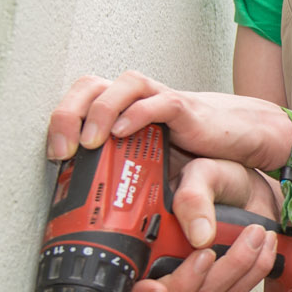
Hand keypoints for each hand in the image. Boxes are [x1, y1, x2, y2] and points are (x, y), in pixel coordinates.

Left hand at [47, 71, 291, 170]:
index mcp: (119, 110)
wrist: (235, 141)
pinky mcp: (186, 109)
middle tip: (65, 150)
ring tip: (92, 142)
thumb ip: (118, 172)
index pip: (78, 101)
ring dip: (100, 110)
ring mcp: (160, 100)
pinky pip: (159, 101)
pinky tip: (124, 131)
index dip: (60, 122)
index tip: (55, 157)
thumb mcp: (143, 165)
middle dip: (69, 114)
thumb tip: (83, 205)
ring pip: (123, 85)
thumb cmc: (189, 150)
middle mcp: (135, 99)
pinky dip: (138, 113)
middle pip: (90, 85)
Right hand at [128, 156, 280, 291]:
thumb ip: (193, 199)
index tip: (158, 288)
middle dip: (193, 281)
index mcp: (154, 237)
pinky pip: (239, 288)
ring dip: (236, 266)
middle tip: (209, 252)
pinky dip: (256, 267)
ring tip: (253, 231)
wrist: (255, 185)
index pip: (134, 281)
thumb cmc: (223, 178)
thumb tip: (197, 236)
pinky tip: (263, 242)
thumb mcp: (204, 174)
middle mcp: (173, 260)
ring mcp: (200, 275)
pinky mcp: (228, 280)